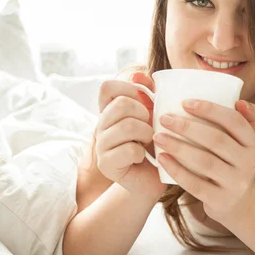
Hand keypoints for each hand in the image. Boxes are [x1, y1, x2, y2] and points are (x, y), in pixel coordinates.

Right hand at [94, 72, 165, 199]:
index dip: (129, 89)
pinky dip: (142, 154)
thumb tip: (140, 74)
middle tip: (149, 128)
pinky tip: (142, 158)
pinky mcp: (106, 164)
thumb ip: (148, 95)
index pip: (107, 87)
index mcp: (109, 111)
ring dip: (146, 134)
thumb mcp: (154, 116)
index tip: (144, 102)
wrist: (151, 181)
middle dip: (144, 115)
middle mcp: (100, 126)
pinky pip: (129, 149)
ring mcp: (100, 145)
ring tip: (147, 143)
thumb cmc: (154, 145)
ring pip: (127, 126)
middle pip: (122, 105)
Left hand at [153, 99, 254, 222]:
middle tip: (165, 118)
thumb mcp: (242, 143)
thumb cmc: (232, 163)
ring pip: (204, 161)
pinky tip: (162, 159)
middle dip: (187, 127)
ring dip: (178, 147)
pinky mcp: (220, 200)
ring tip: (158, 136)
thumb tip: (238, 100)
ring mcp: (235, 183)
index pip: (234, 120)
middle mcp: (249, 163)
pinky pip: (195, 184)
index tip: (184, 102)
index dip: (210, 109)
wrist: (238, 204)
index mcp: (253, 143)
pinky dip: (176, 170)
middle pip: (216, 139)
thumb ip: (242, 119)